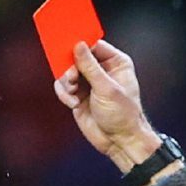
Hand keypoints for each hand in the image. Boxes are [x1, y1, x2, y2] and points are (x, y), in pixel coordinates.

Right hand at [53, 39, 160, 171]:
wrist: (118, 141)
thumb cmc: (122, 114)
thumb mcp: (107, 88)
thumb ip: (90, 67)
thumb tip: (78, 46)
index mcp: (115, 62)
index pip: (94, 45)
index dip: (80, 44)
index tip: (67, 46)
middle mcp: (101, 70)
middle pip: (76, 57)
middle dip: (70, 67)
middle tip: (71, 77)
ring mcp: (88, 83)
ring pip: (66, 73)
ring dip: (66, 83)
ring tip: (73, 94)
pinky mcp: (78, 96)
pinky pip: (63, 88)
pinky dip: (64, 94)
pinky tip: (73, 104)